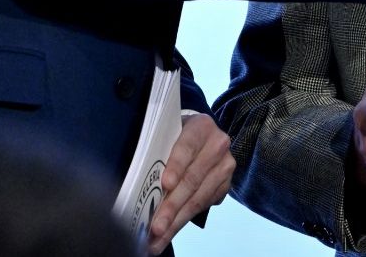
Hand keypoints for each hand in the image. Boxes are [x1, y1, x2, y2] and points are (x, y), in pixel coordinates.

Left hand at [147, 113, 233, 254]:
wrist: (202, 136)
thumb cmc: (177, 136)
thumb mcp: (168, 133)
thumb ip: (159, 150)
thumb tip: (139, 180)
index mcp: (201, 127)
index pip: (187, 147)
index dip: (176, 166)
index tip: (165, 184)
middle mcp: (218, 145)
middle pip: (192, 179)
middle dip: (172, 206)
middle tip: (155, 227)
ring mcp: (225, 166)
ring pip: (199, 197)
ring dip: (177, 220)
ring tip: (159, 237)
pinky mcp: (226, 184)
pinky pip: (205, 205)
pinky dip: (185, 220)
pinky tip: (170, 232)